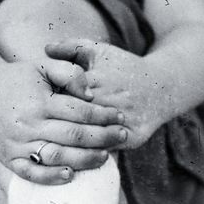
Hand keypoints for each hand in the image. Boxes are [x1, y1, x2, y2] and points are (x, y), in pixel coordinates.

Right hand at [0, 57, 128, 184]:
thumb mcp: (43, 65)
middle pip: (74, 136)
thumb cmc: (17, 77)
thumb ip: (70, 73)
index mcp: (39, 102)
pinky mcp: (8, 158)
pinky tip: (71, 175)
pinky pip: (31, 173)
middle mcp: (28, 125)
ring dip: (84, 159)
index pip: (80, 112)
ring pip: (57, 157)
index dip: (104, 115)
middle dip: (103, 137)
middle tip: (122, 135)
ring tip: (105, 156)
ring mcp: (17, 144)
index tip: (121, 116)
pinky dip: (50, 178)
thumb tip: (90, 94)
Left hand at [43, 39, 164, 148]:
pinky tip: (75, 156)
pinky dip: (91, 153)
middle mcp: (111, 102)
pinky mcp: (133, 137)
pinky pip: (107, 150)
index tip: (41, 104)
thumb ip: (71, 47)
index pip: (66, 94)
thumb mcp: (99, 50)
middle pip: (75, 119)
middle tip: (44, 127)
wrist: (162, 86)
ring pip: (90, 138)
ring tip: (56, 142)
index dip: (51, 101)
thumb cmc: (123, 67)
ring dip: (72, 142)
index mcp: (98, 80)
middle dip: (57, 123)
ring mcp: (123, 122)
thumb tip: (46, 49)